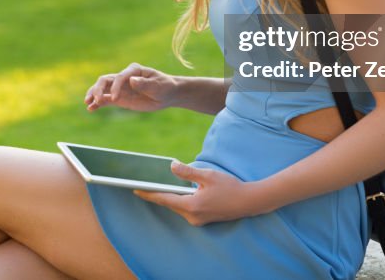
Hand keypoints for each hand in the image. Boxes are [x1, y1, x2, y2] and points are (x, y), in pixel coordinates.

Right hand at [84, 63, 179, 112]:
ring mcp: (120, 87)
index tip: (116, 99)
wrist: (167, 94)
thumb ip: (144, 83)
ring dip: (94, 94)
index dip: (116, 87)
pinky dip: (97, 103)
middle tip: (98, 100)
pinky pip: (106, 100)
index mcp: (133, 70)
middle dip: (99, 89)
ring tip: (88, 103)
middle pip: (105, 80)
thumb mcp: (157, 85)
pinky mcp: (119, 98)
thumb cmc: (164, 86)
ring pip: (102, 88)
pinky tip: (90, 109)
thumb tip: (131, 80)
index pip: (119, 77)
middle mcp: (124, 77)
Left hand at [132, 161, 265, 225]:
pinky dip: (178, 199)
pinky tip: (174, 190)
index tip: (135, 189)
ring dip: (168, 196)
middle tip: (142, 184)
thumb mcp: (207, 175)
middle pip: (169, 203)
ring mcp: (197, 219)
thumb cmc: (229, 187)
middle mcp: (192, 216)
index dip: (149, 193)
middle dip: (157, 193)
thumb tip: (171, 166)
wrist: (249, 202)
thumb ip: (187, 172)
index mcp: (191, 205)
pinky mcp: (202, 218)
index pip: (164, 199)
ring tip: (155, 185)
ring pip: (177, 206)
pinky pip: (185, 208)